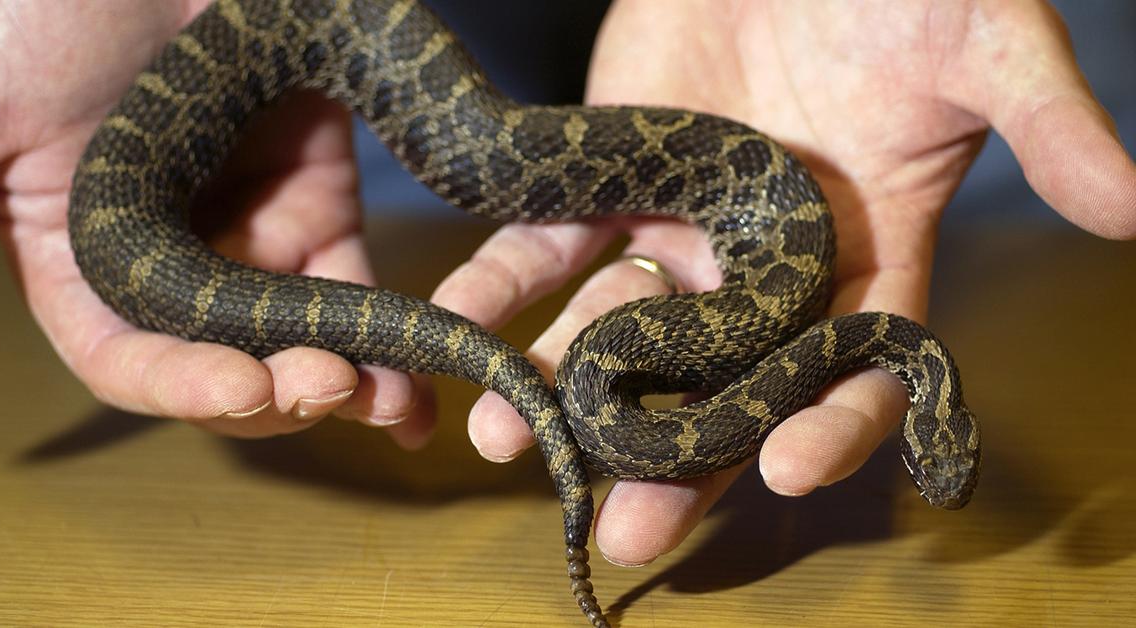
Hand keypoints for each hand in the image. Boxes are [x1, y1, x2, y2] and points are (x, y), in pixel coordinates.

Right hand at [0, 0, 430, 443]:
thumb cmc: (42, 9)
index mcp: (88, 269)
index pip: (132, 359)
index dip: (183, 386)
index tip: (239, 389)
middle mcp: (174, 271)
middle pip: (231, 368)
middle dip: (282, 391)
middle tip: (332, 385)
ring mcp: (251, 242)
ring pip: (304, 342)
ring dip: (353, 381)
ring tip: (395, 397)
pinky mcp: (317, 207)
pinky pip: (359, 286)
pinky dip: (396, 333)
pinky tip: (426, 373)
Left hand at [434, 0, 1135, 566]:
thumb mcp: (984, 40)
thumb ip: (1046, 122)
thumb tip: (1135, 208)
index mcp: (864, 254)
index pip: (855, 365)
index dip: (834, 421)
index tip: (791, 467)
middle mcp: (761, 265)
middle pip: (720, 381)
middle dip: (676, 451)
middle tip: (631, 521)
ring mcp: (678, 231)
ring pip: (620, 329)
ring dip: (565, 385)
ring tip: (511, 440)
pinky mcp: (607, 184)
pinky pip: (548, 248)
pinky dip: (504, 286)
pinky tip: (463, 326)